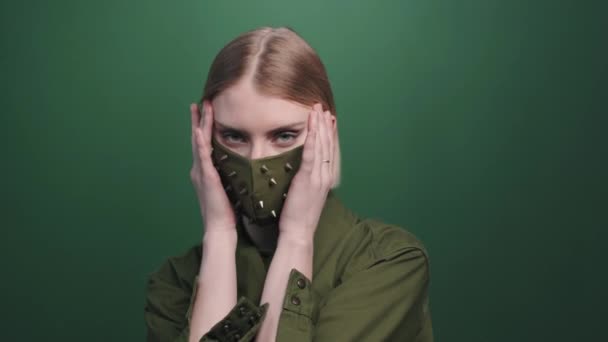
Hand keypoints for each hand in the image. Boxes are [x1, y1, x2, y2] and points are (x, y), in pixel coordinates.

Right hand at [189, 101, 236, 232]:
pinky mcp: (206, 177)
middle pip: (198, 138)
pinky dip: (200, 142)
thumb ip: (231, 174)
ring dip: (199, 124)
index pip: (204, 143)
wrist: (220, 226)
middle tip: (199, 102)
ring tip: (199, 107)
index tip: (206, 111)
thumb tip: (241, 164)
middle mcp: (200, 168)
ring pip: (199, 142)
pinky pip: (202, 156)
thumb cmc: (227, 210)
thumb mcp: (229, 186)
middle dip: (198, 120)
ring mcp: (201, 172)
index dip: (203, 127)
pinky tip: (200, 131)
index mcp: (205, 170)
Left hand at [278, 103, 336, 241]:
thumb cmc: (298, 215)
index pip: (329, 150)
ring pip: (321, 146)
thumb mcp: (306, 194)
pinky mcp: (308, 179)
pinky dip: (313, 139)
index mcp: (325, 178)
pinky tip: (313, 127)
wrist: (299, 231)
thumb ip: (307, 180)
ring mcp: (318, 177)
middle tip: (322, 107)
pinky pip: (311, 155)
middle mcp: (325, 175)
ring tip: (317, 110)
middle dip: (325, 124)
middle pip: (328, 144)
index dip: (329, 133)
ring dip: (320, 126)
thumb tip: (302, 170)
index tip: (328, 119)